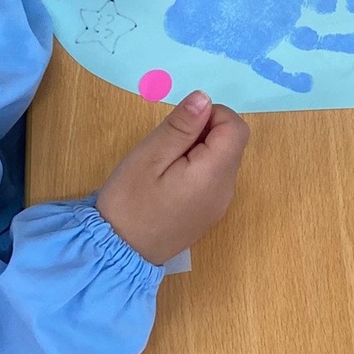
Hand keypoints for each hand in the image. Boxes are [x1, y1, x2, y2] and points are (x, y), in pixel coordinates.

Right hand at [96, 91, 249, 265]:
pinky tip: (168, 181)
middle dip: (204, 132)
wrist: (117, 255)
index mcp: (214, 175)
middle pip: (232, 143)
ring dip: (200, 150)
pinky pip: (214, 179)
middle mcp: (226, 191)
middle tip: (166, 145)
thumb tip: (205, 98)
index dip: (212, 115)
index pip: (236, 128)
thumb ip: (181, 127)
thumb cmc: (128, 202)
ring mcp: (219, 205)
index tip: (180, 126)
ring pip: (223, 160)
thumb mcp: (149, 156)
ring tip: (164, 164)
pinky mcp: (209, 214)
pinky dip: (197, 169)